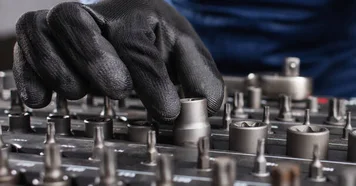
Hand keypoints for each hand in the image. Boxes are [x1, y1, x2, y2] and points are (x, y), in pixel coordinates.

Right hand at [14, 0, 223, 121]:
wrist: (123, 17)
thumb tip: (210, 104)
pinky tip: (43, 99)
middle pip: (75, 21)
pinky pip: (22, 51)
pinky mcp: (38, 40)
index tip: (166, 110)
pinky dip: (28, 75)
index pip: (138, 45)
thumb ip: (199, 75)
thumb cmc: (152, 35)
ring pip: (41, 32)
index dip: (152, 81)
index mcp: (133, 14)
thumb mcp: (182, 49)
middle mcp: (92, 13)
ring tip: (81, 93)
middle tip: (119, 90)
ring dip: (59, 68)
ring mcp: (59, 24)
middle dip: (95, 58)